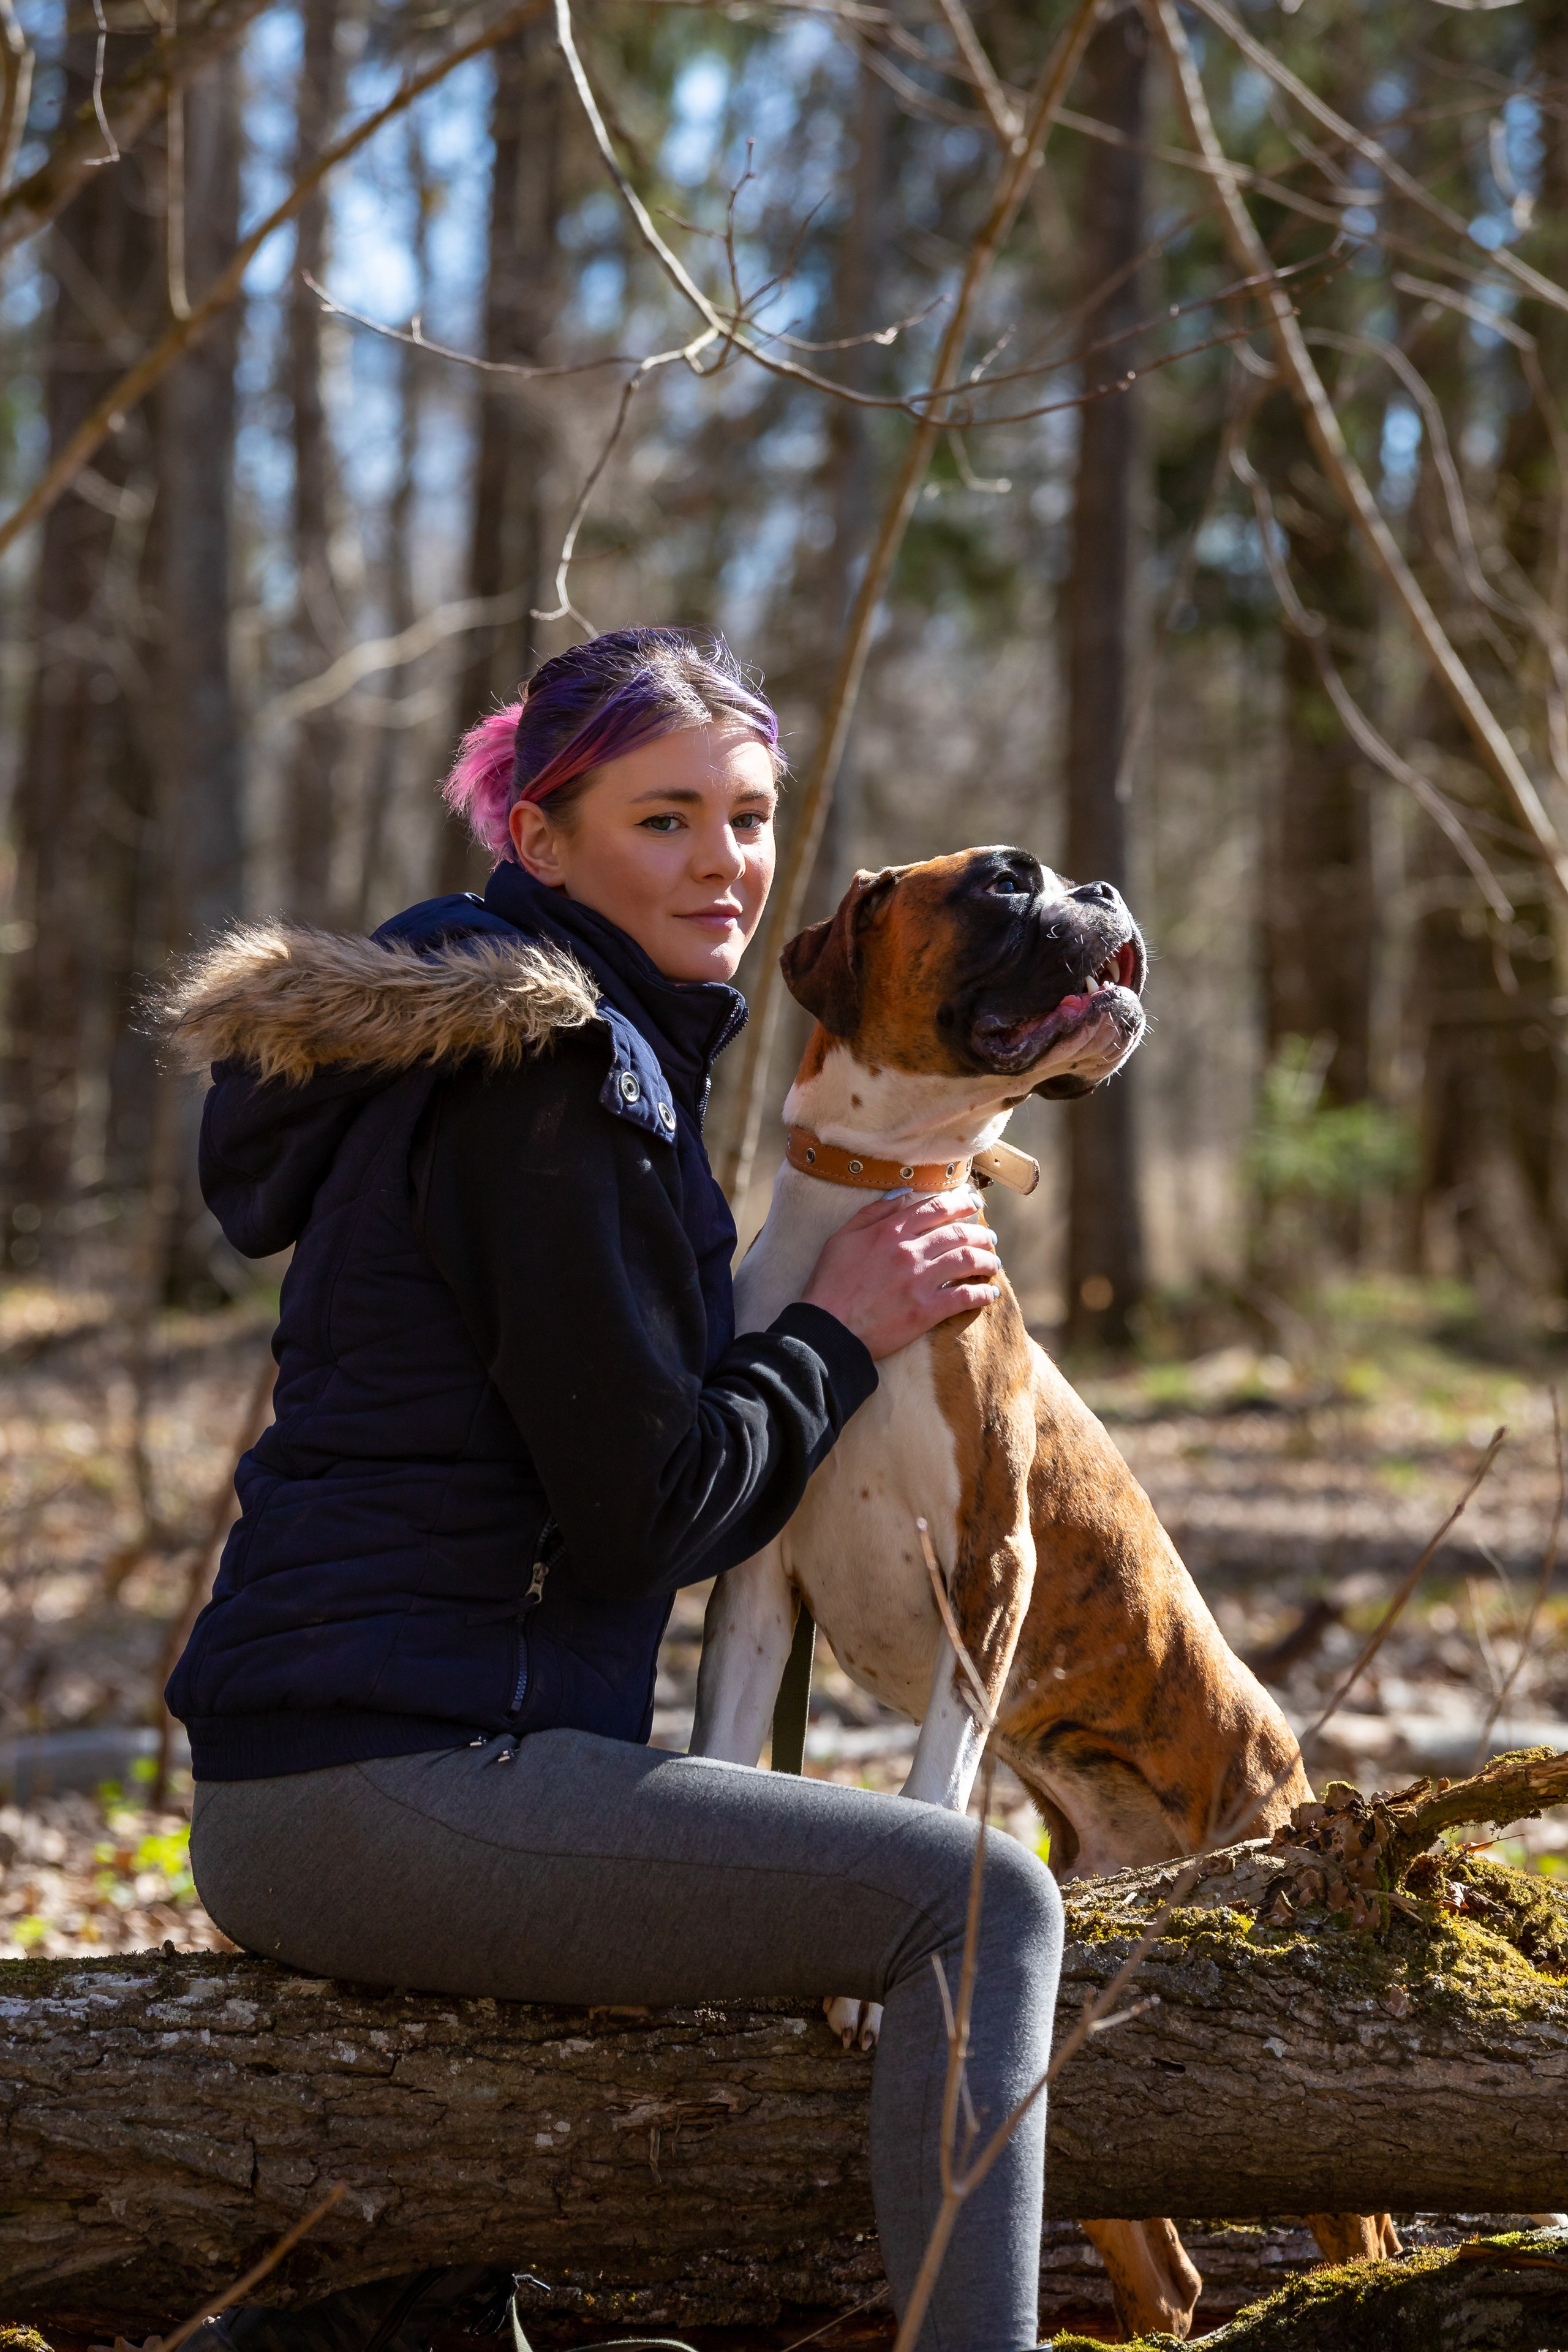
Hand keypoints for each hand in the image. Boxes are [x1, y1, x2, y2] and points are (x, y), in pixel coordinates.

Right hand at [800, 1190, 999, 1359]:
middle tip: (989, 1238)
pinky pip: (964, 1297)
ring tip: (993, 1263)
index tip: (974, 1205)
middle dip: (979, 1233)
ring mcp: (919, 1281)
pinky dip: (982, 1294)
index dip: (960, 1204)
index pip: (935, 1208)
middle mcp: (909, 1251)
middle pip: (957, 1233)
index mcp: (890, 1231)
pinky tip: (990, 1294)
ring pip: (966, 1261)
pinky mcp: (925, 1311)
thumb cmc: (829, 1284)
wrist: (826, 1329)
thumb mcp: (842, 1238)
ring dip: (986, 1260)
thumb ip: (872, 1213)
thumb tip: (902, 1195)